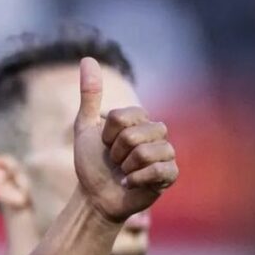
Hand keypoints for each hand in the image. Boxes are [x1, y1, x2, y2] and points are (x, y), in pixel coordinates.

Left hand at [74, 57, 177, 221]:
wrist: (96, 196)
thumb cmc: (91, 163)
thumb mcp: (85, 128)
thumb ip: (89, 95)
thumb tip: (87, 58)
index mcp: (140, 118)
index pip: (122, 117)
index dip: (107, 136)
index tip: (105, 145)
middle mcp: (157, 132)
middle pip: (133, 135)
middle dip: (115, 153)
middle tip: (114, 161)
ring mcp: (166, 152)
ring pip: (145, 153)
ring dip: (125, 168)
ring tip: (124, 172)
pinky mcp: (169, 174)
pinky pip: (158, 170)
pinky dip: (136, 180)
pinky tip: (131, 184)